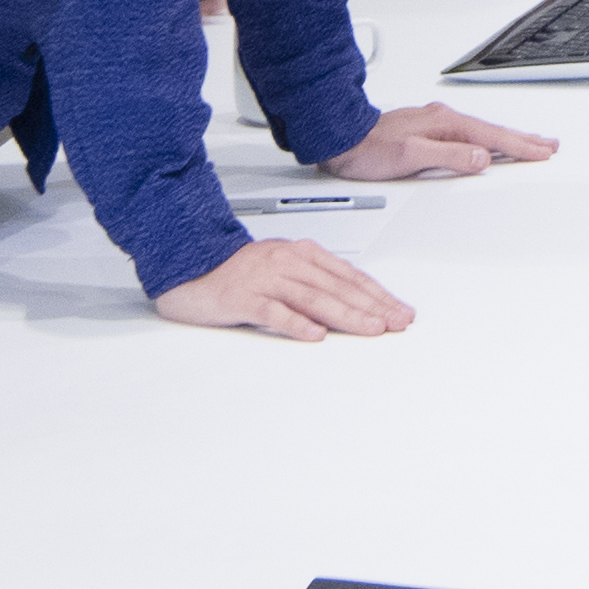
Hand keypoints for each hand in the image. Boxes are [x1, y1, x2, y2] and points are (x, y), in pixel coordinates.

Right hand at [158, 238, 410, 339]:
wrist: (189, 267)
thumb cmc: (237, 274)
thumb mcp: (283, 271)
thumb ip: (314, 284)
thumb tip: (354, 304)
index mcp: (301, 254)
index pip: (348, 276)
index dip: (377, 295)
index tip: (399, 311)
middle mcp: (287, 263)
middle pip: (337, 287)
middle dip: (372, 306)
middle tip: (396, 323)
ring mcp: (265, 279)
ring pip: (313, 298)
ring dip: (345, 315)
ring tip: (369, 328)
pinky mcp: (243, 298)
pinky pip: (273, 311)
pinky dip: (295, 323)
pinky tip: (314, 334)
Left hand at [332, 100, 560, 179]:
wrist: (340, 139)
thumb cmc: (368, 150)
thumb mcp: (409, 156)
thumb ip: (447, 156)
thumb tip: (480, 156)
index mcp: (445, 125)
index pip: (492, 137)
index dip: (520, 147)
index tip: (543, 153)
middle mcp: (443, 120)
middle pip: (493, 130)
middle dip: (523, 138)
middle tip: (549, 145)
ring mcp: (436, 124)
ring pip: (483, 131)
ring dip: (509, 137)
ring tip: (530, 143)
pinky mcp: (429, 131)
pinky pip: (470, 133)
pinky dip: (488, 138)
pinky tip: (489, 143)